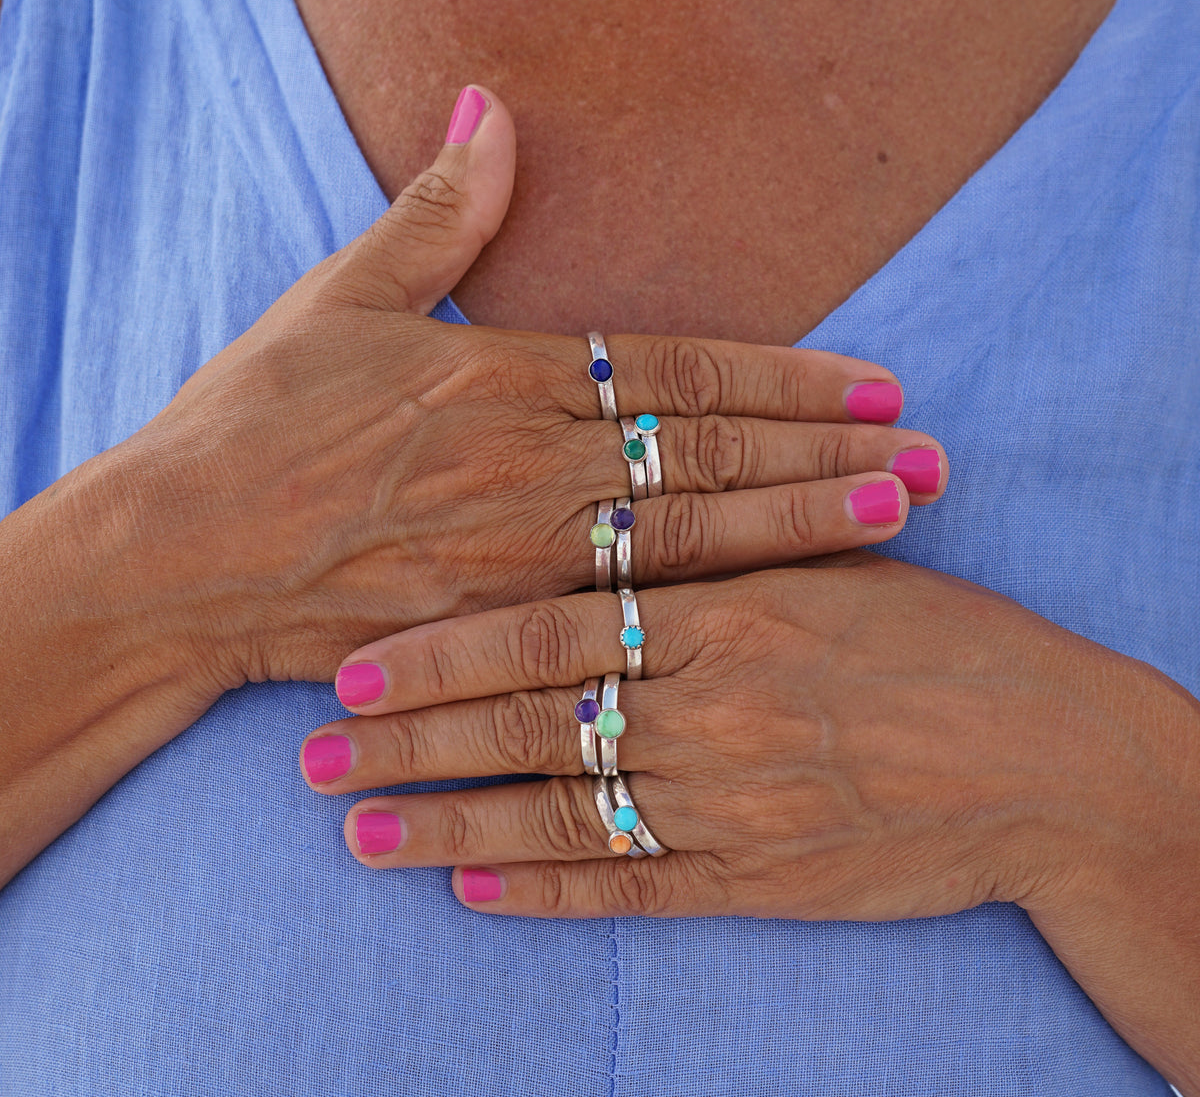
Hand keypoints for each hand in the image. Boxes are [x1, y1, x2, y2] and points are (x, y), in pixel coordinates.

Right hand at [116, 85, 947, 697]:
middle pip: (705, 454)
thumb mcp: (334, 299)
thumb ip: (432, 213)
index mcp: (498, 378)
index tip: (876, 386)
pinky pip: (623, 622)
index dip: (783, 377)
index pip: (676, 369)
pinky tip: (780, 614)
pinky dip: (710, 613)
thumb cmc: (253, 428)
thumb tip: (490, 107)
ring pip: (687, 539)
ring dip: (797, 529)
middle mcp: (524, 465)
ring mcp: (516, 554)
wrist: (179, 560)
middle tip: (933, 460)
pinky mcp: (494, 627)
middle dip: (826, 456)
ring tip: (896, 521)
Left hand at [300, 551, 1181, 923]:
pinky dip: (546, 889)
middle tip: (316, 755)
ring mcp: (729, 799)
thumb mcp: (834, 567)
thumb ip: (726, 552)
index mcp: (723, 609)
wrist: (1045, 759)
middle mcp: (711, 705)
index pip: (549, 629)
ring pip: (559, 812)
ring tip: (359, 831)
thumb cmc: (941, 641)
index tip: (356, 665)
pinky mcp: (757, 878)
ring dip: (449, 823)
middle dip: (413, 740)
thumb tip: (630, 519)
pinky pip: (632, 887)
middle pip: (529, 724)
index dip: (445, 650)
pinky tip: (473, 888)